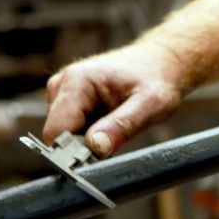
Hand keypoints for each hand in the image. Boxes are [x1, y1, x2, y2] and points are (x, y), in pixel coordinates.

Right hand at [43, 43, 185, 156]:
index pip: (56, 131)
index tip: (98, 157)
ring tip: (117, 123)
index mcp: (77, 81)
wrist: (162, 61)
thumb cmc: (158, 77)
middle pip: (58, 134)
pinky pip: (72, 128)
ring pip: (65, 134)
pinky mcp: (70, 100)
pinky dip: (90, 133)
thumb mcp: (151, 104)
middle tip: (116, 137)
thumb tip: (95, 147)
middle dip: (83, 146)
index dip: (73, 152)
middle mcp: (63, 84)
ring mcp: (64, 92)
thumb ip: (123, 125)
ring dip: (88, 139)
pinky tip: (110, 121)